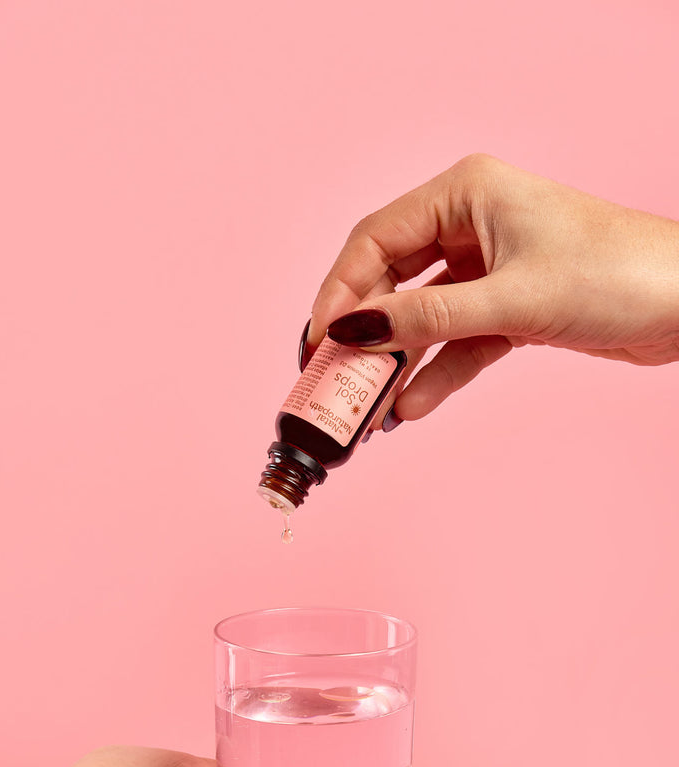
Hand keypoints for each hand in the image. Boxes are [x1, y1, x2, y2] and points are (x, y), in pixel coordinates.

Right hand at [306, 154, 678, 425]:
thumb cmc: (614, 274)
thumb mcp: (510, 299)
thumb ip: (427, 320)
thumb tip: (352, 332)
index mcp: (464, 193)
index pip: (375, 240)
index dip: (339, 291)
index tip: (316, 340)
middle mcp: (470, 224)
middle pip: (392, 281)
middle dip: (365, 334)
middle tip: (334, 379)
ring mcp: (489, 268)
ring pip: (423, 318)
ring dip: (398, 363)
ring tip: (369, 409)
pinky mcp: (509, 308)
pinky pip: (457, 342)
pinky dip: (437, 373)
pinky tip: (412, 407)